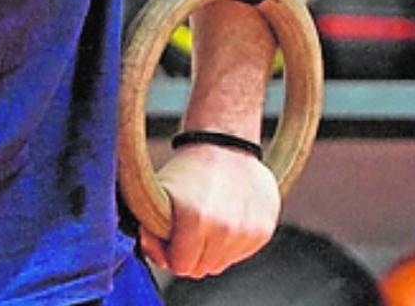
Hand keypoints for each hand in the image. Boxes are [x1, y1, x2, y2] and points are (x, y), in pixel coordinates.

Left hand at [136, 143, 279, 278]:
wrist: (224, 144)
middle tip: (191, 228)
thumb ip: (150, 233)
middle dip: (192, 253)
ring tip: (209, 220)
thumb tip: (161, 260)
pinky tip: (227, 217)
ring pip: (222, 264)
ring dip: (212, 250)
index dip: (172, 253)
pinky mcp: (264, 229)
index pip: (181, 266)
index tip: (173, 236)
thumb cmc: (188, 171)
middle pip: (202, 269)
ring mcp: (248, 230)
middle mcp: (225, 227)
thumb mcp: (157, 195)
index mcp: (196, 218)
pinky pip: (241, 254)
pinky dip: (232, 243)